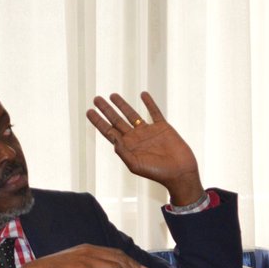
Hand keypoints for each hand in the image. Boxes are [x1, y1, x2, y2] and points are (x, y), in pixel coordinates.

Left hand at [86, 91, 203, 205]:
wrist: (179, 172)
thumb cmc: (157, 172)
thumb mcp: (135, 164)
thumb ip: (122, 150)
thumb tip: (112, 136)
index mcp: (127, 147)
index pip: (109, 131)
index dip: (98, 121)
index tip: (89, 111)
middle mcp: (136, 138)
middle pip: (117, 120)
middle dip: (106, 110)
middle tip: (96, 99)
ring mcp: (149, 131)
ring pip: (132, 114)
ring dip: (122, 104)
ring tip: (112, 95)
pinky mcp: (162, 127)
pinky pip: (154, 112)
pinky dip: (149, 103)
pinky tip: (143, 94)